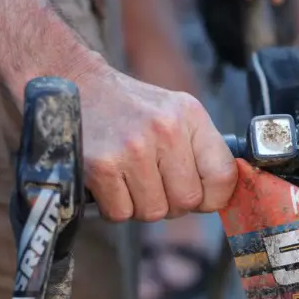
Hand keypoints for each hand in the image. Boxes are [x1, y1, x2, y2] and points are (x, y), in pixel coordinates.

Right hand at [77, 59, 236, 221]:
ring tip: (130, 178)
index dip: (213, 197)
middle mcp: (165, 130)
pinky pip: (121, 214)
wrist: (75, 84)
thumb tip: (221, 197)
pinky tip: (111, 182)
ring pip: (154, 212)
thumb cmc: (132, 109)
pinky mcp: (101, 166)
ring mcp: (132, 149)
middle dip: (172, 202)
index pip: (223, 176)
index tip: (200, 195)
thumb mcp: (176, 114)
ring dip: (141, 205)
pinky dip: (115, 207)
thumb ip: (203, 151)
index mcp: (190, 116)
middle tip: (155, 184)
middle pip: (187, 201)